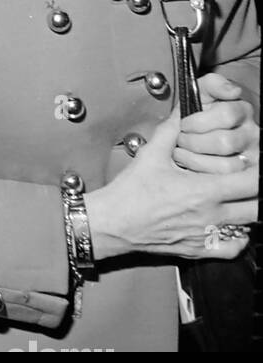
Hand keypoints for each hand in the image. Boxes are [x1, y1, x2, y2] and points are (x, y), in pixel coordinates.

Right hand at [86, 111, 257, 262]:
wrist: (114, 223)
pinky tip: (229, 224)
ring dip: (247, 210)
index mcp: (204, 190)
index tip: (252, 161)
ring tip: (236, 198)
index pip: (252, 182)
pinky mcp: (201, 249)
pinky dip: (238, 236)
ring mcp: (208, 235)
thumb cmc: (130, 192)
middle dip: (257, 191)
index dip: (257, 170)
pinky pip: (234, 247)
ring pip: (248, 226)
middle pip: (257, 206)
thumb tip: (181, 112)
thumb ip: (171, 131)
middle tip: (246, 179)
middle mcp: (212, 215)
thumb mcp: (151, 154)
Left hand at [174, 73, 259, 173]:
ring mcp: (251, 158)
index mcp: (242, 112)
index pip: (226, 115)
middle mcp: (252, 135)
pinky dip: (202, 175)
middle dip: (193, 142)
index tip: (184, 124)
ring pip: (225, 165)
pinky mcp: (245, 178)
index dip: (198, 121)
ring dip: (195, 160)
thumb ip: (212, 84)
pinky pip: (223, 182)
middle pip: (224, 142)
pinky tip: (193, 167)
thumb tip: (232, 91)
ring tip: (184, 153)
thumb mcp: (203, 94)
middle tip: (182, 140)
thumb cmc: (202, 114)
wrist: (204, 134)